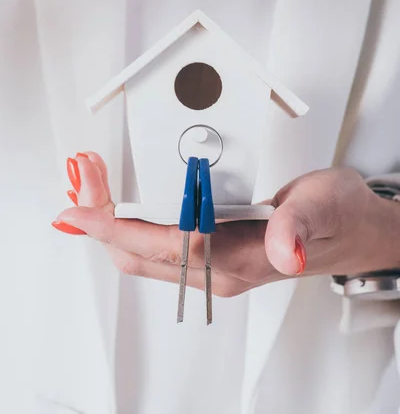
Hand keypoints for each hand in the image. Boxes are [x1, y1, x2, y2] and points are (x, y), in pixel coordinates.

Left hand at [53, 154, 399, 296]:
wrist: (351, 232)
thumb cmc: (338, 217)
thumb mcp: (323, 208)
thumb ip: (297, 228)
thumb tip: (284, 252)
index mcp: (242, 258)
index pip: (167, 246)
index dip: (118, 229)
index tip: (80, 213)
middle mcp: (220, 269)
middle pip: (141, 254)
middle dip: (101, 222)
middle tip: (82, 181)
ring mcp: (215, 265)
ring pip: (143, 253)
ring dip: (110, 223)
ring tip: (92, 186)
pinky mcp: (213, 254)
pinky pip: (157, 247)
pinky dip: (129, 225)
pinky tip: (120, 204)